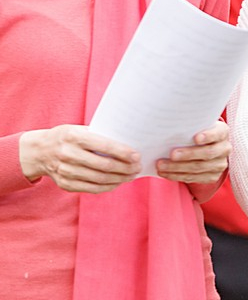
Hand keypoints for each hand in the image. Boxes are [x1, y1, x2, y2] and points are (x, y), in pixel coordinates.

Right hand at [18, 125, 139, 193]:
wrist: (39, 151)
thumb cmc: (67, 137)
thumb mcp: (79, 129)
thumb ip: (100, 135)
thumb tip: (129, 141)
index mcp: (74, 137)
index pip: (104, 146)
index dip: (123, 152)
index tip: (137, 156)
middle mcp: (68, 154)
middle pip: (104, 165)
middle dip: (125, 168)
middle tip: (138, 167)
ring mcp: (65, 171)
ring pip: (99, 179)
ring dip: (120, 179)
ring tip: (132, 175)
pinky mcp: (65, 184)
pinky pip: (91, 188)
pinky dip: (108, 187)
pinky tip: (118, 182)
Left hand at [157, 121, 229, 183]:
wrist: (207, 147)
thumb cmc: (197, 132)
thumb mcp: (198, 126)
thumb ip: (190, 126)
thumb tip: (169, 127)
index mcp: (222, 132)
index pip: (217, 134)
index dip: (208, 136)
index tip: (196, 138)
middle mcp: (224, 149)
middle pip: (208, 153)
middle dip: (188, 155)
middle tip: (172, 154)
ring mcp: (220, 165)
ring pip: (198, 168)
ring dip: (177, 168)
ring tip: (161, 166)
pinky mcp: (212, 177)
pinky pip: (194, 178)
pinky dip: (177, 176)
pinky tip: (165, 173)